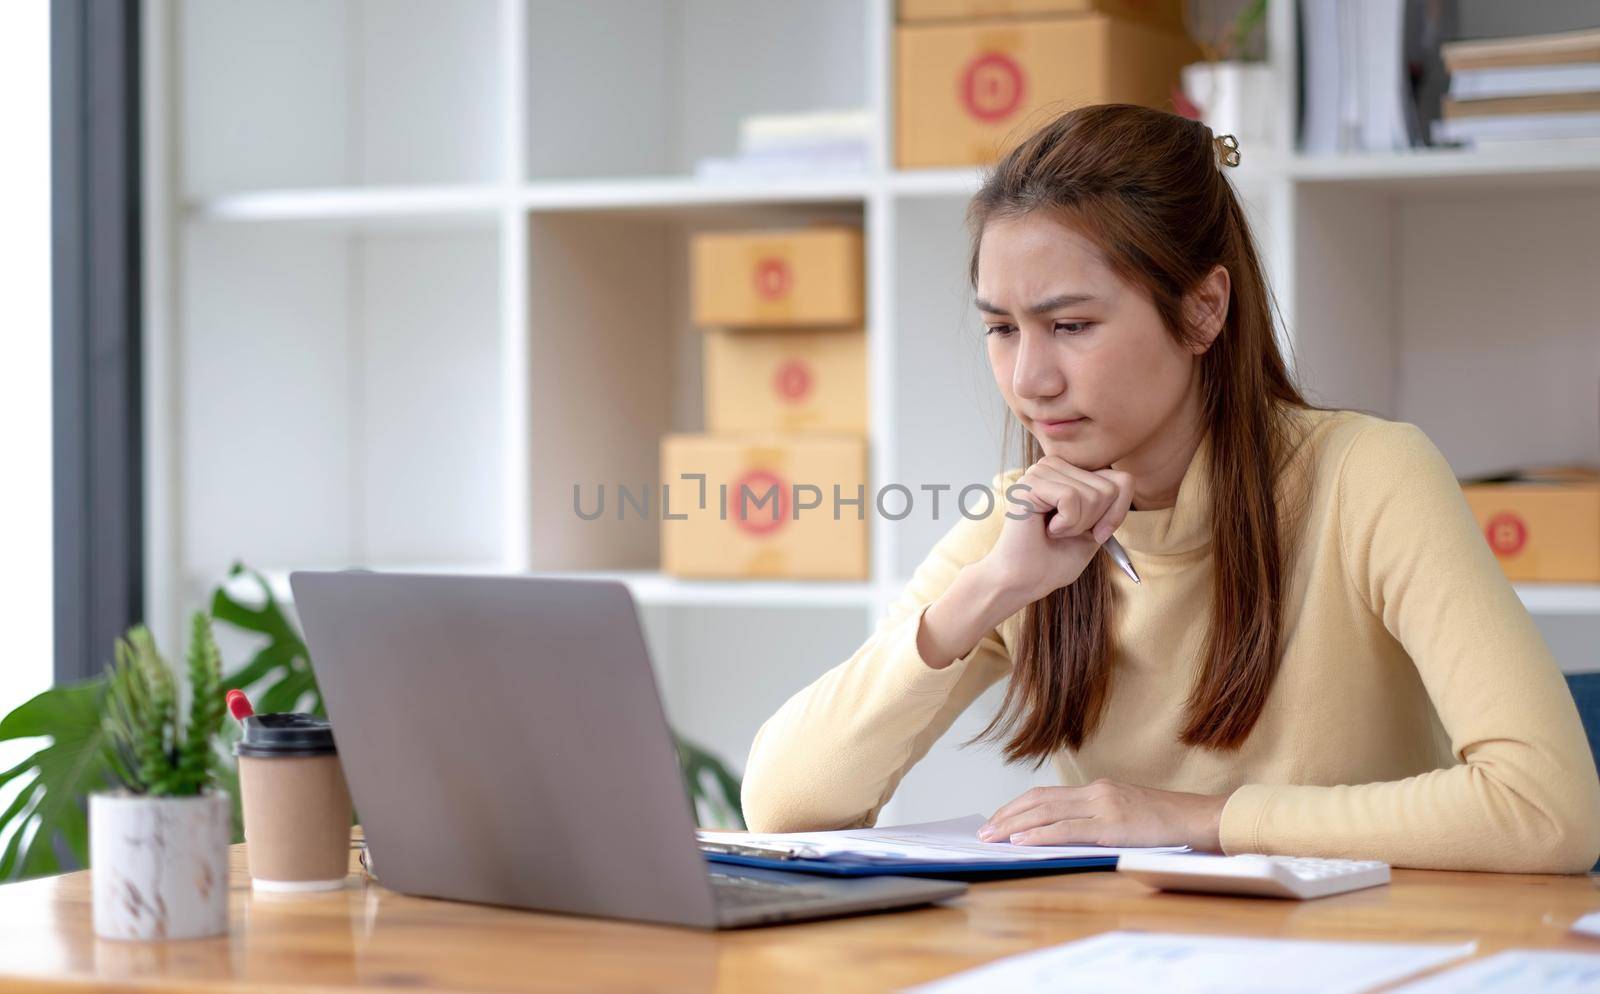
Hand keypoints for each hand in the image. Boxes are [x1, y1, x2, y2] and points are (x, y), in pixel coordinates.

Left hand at [976, 780, 1228, 851]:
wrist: (1196, 818)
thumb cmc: (1162, 822)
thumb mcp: (1124, 813)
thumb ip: (1095, 818)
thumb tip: (1060, 834)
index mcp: (1096, 789)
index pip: (1045, 795)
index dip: (1016, 807)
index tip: (996, 820)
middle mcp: (1095, 793)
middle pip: (1039, 801)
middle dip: (1007, 816)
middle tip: (984, 832)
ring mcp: (1102, 807)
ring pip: (1047, 812)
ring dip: (1015, 826)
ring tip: (993, 837)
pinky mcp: (1111, 825)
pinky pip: (1068, 829)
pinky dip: (1041, 834)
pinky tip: (1022, 840)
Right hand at [981, 457, 1134, 604]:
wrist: (1024, 581)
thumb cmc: (1055, 560)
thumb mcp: (1096, 529)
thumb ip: (1110, 502)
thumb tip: (1124, 479)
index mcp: (1070, 474)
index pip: (1122, 480)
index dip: (1117, 513)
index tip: (1098, 535)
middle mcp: (1054, 466)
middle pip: (1108, 488)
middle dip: (1094, 521)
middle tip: (1065, 533)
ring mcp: (1040, 472)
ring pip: (1092, 494)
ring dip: (1077, 525)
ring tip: (1053, 531)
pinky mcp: (1029, 485)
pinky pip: (1071, 498)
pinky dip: (1066, 523)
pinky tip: (1046, 529)